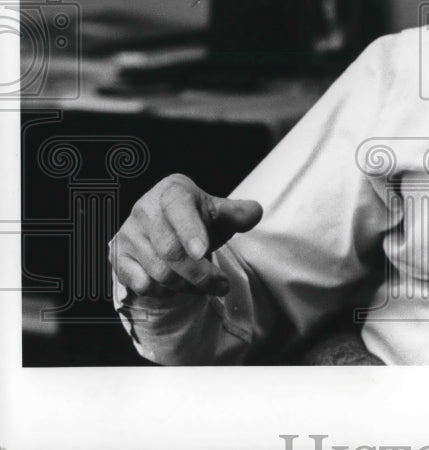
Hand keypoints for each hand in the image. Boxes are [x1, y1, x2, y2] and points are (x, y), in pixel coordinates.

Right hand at [109, 173, 262, 298]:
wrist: (167, 228)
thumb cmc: (197, 218)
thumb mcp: (219, 212)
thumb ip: (238, 213)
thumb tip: (254, 212)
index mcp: (171, 191)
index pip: (177, 209)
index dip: (189, 231)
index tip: (202, 252)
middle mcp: (144, 209)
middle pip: (170, 251)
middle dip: (201, 274)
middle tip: (222, 285)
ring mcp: (128, 234)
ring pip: (158, 272)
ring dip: (188, 286)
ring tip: (207, 287)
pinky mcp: (119, 257)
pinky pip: (142, 284)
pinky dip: (165, 292)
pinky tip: (179, 286)